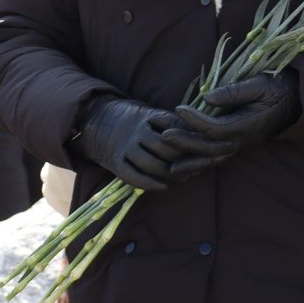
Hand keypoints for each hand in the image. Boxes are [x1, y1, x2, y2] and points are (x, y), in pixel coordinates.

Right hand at [71, 97, 194, 191]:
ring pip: (150, 164)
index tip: (202, 148)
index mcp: (148, 115)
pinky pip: (133, 176)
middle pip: (164, 148)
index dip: (190, 140)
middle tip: (197, 167)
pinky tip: (164, 187)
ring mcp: (125, 147)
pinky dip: (150, 184)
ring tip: (184, 177)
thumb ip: (176, 124)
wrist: (99, 121)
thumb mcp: (156, 115)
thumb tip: (203, 136)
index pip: (174, 127)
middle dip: (182, 159)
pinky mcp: (116, 162)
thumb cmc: (139, 121)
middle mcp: (136, 131)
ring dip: (170, 174)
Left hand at [173, 70, 302, 166]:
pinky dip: (200, 166)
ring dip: (191, 163)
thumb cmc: (277, 89)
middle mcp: (242, 140)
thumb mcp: (259, 84)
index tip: (179, 108)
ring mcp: (240, 145)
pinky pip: (216, 159)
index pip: (215, 128)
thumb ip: (234, 92)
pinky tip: (185, 169)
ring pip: (212, 159)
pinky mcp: (237, 145)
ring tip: (169, 166)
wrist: (295, 101)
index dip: (195, 120)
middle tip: (164, 135)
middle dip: (185, 143)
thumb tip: (206, 98)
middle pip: (210, 148)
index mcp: (246, 125)